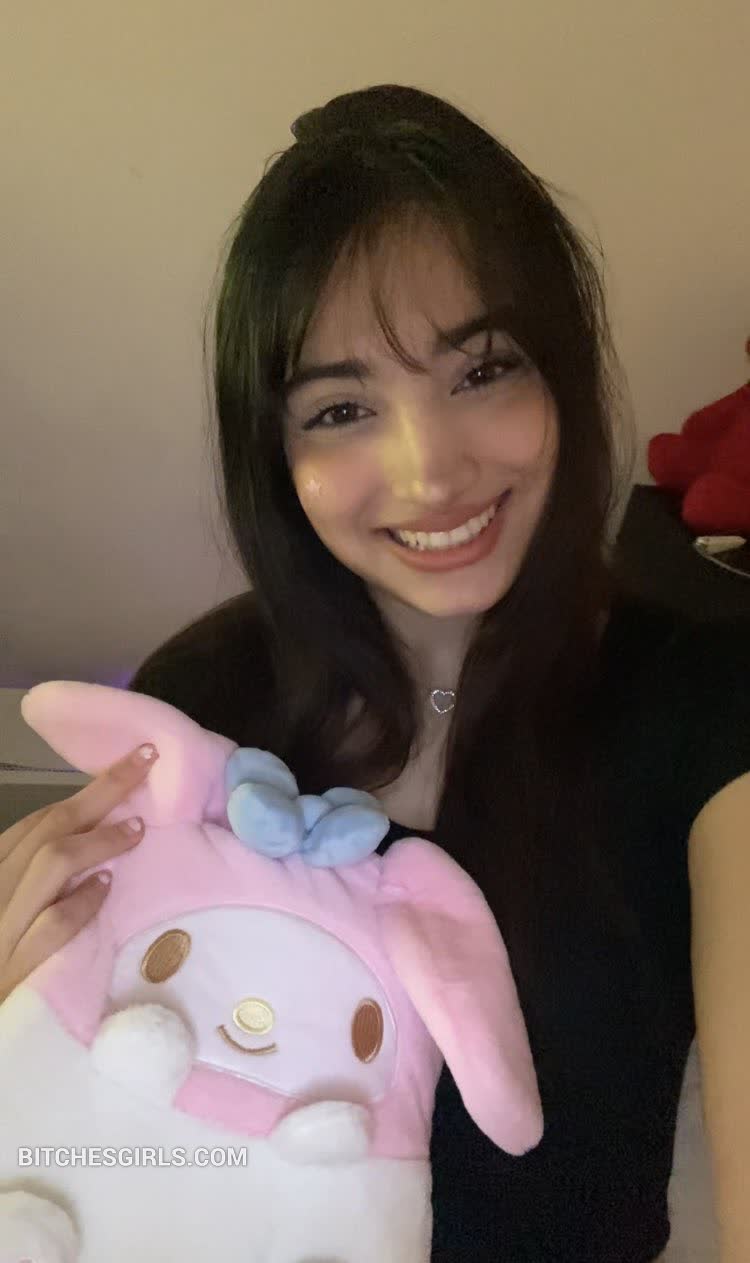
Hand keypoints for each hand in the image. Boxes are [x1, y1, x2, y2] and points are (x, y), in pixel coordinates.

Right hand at [0, 742, 158, 1002]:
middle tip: (147, 763)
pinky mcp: (14, 967)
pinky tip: (106, 888)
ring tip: (136, 830)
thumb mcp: (9, 909)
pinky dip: (80, 903)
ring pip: (51, 864)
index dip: (86, 790)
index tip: (131, 764)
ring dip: (98, 840)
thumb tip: (96, 849)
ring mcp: (2, 926)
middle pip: (51, 828)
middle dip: (102, 791)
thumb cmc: (3, 957)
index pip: (39, 822)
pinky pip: (51, 925)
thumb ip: (38, 882)